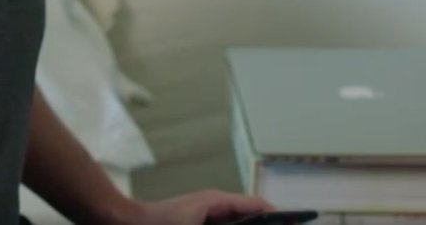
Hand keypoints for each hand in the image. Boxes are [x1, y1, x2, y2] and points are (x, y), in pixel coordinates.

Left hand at [121, 189, 274, 224]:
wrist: (126, 223)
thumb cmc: (159, 224)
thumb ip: (229, 223)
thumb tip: (255, 214)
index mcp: (216, 201)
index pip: (258, 207)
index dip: (279, 216)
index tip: (298, 223)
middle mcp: (213, 205)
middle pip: (250, 216)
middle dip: (266, 224)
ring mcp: (205, 214)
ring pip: (236, 221)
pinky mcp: (197, 222)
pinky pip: (224, 224)